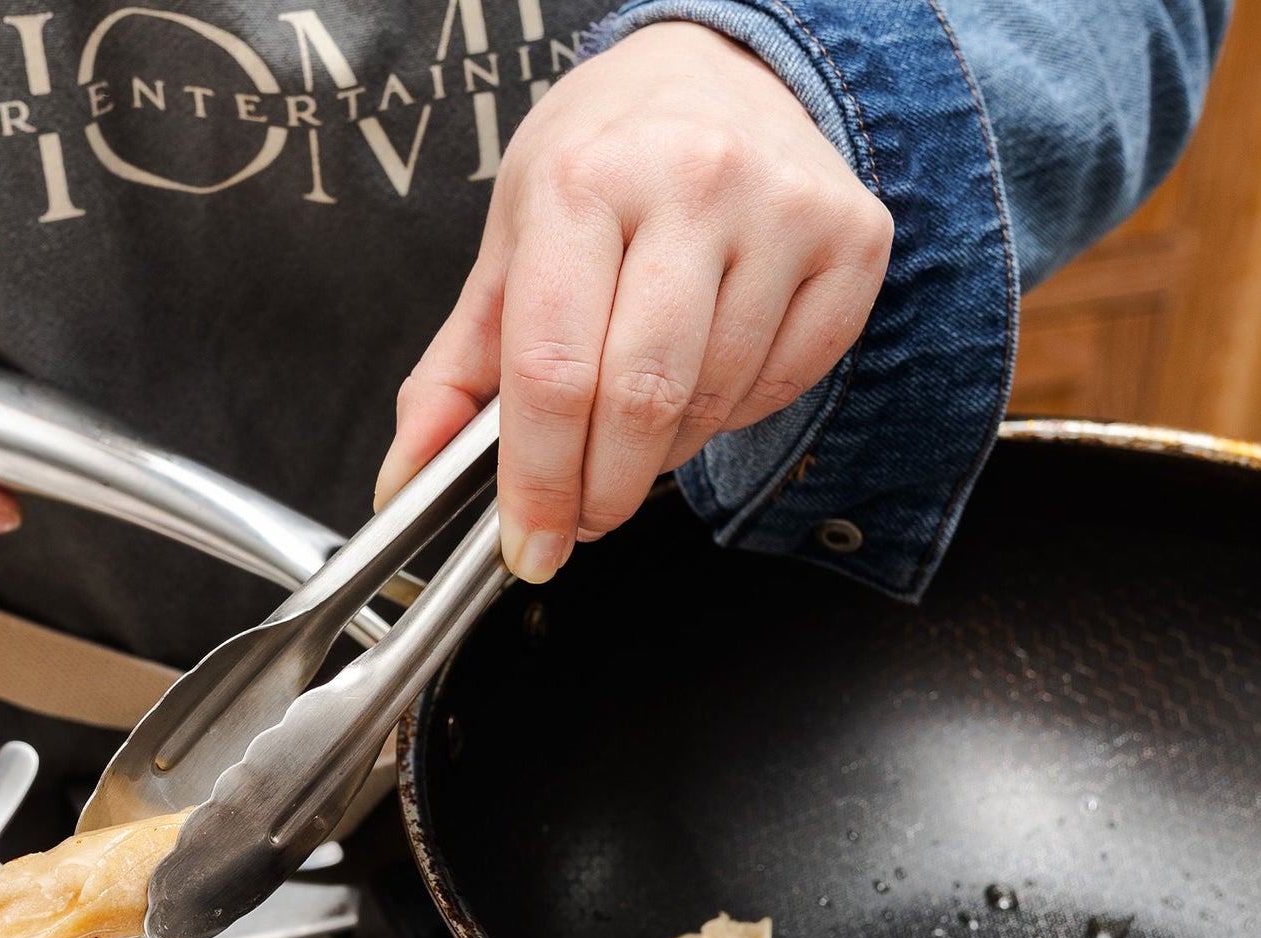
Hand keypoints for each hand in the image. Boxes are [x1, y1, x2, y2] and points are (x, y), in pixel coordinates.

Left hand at [376, 22, 891, 581]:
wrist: (712, 69)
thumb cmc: (601, 161)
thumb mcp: (509, 243)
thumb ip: (456, 371)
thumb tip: (406, 475)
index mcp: (583, 182)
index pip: (554, 371)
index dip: (538, 482)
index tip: (531, 544)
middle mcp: (692, 181)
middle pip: (641, 400)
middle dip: (602, 490)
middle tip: (582, 513)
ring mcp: (784, 208)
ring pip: (715, 402)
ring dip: (665, 453)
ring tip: (637, 422)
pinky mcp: (853, 238)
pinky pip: (786, 383)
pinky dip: (734, 412)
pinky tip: (706, 376)